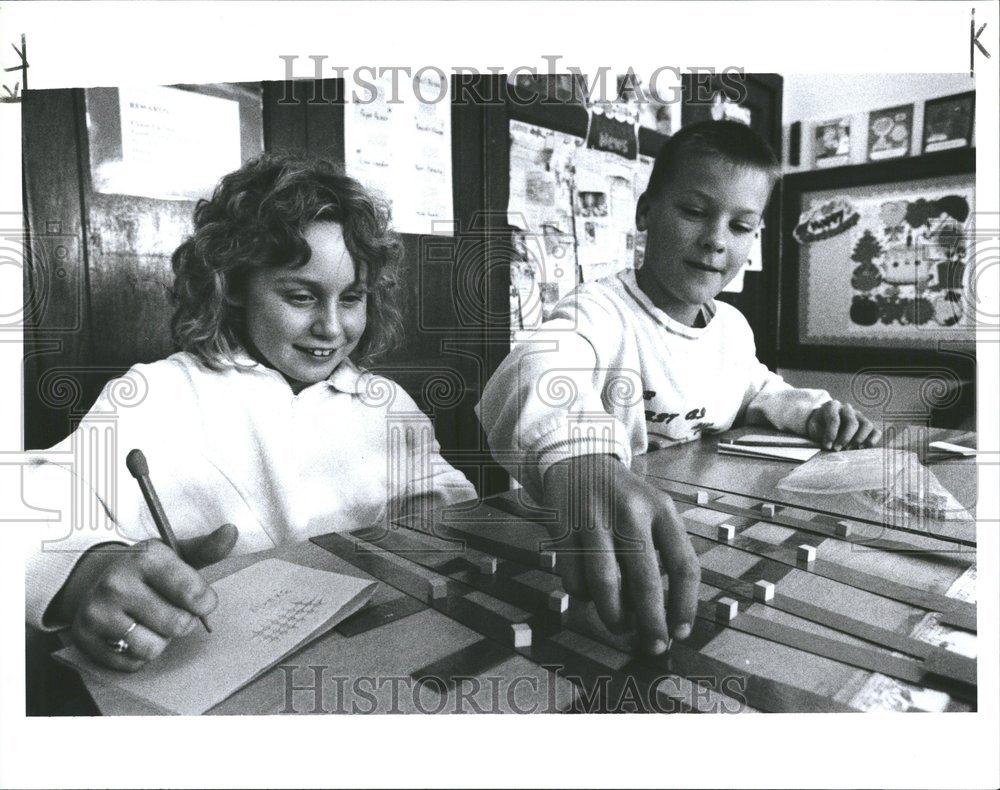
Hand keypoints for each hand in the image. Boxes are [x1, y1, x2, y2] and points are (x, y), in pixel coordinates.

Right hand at [54, 524, 238, 670]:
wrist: (96, 582)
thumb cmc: (148, 571)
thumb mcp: (176, 555)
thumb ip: (207, 548)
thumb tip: (231, 531)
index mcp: (146, 558)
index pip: (193, 593)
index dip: (205, 603)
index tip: (201, 600)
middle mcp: (117, 582)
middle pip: (177, 625)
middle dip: (183, 622)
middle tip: (170, 609)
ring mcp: (98, 611)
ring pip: (153, 648)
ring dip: (160, 641)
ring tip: (150, 621)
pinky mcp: (85, 639)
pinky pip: (132, 663)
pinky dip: (138, 654)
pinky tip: (131, 633)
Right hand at [541, 455, 700, 654]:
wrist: (579, 459)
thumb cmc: (624, 498)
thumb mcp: (653, 510)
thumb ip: (663, 552)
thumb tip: (664, 615)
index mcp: (662, 509)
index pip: (683, 565)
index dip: (685, 606)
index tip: (681, 632)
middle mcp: (630, 512)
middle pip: (645, 580)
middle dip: (652, 623)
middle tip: (653, 646)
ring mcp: (593, 518)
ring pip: (605, 584)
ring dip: (614, 617)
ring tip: (619, 628)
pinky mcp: (563, 527)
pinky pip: (574, 578)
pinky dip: (583, 596)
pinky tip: (590, 594)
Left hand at [806, 400, 881, 450]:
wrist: (825, 423)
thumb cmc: (819, 425)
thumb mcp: (813, 427)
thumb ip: (818, 433)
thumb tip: (829, 446)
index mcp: (832, 406)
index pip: (834, 418)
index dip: (831, 434)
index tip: (827, 446)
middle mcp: (848, 409)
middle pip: (852, 422)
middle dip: (844, 438)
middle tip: (837, 449)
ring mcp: (859, 416)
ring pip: (866, 425)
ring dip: (859, 439)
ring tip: (849, 449)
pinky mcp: (867, 425)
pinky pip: (876, 431)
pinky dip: (871, 440)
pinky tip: (862, 448)